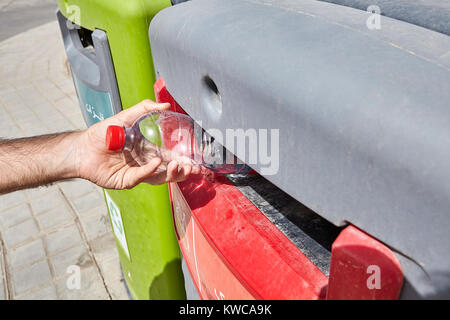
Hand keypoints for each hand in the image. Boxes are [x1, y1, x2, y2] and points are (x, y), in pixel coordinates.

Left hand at [75, 99, 199, 188]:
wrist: (82, 147)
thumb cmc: (102, 134)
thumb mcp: (125, 117)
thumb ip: (144, 109)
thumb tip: (166, 104)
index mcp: (148, 151)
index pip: (170, 158)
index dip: (183, 160)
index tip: (195, 160)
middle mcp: (145, 164)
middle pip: (169, 171)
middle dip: (182, 171)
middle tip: (192, 167)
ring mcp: (137, 174)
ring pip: (159, 178)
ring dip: (171, 173)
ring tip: (179, 165)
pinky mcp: (127, 181)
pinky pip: (142, 177)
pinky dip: (150, 170)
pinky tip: (156, 162)